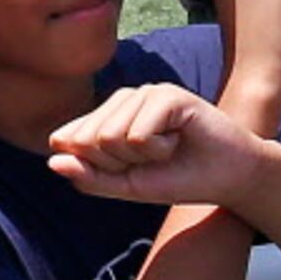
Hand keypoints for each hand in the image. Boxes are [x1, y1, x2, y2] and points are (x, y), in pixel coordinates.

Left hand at [47, 82, 267, 207]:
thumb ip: (89, 176)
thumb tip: (52, 160)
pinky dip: (158, 150)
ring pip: (111, 136)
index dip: (99, 167)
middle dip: (119, 163)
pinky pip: (137, 134)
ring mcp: (146, 93)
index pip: (71, 138)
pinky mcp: (167, 95)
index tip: (132, 170)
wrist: (228, 178)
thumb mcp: (127, 186)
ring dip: (142, 157)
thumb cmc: (180, 178)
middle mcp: (125, 99)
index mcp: (110, 115)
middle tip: (153, 160)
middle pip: (89, 139)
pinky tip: (179, 140)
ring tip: (168, 149)